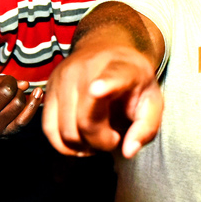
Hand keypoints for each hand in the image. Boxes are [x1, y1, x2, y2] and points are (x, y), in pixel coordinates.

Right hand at [0, 62, 41, 137]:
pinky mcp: (5, 134)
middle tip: (7, 84)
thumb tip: (25, 84)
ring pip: (18, 103)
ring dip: (20, 94)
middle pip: (6, 91)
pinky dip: (34, 104)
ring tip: (13, 94)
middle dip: (11, 83)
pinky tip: (38, 93)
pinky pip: (25, 119)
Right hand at [43, 43, 162, 158]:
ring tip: (96, 136)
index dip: (105, 84)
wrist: (105, 50)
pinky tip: (78, 141)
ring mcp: (62, 77)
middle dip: (101, 142)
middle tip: (112, 137)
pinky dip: (63, 144)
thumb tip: (128, 151)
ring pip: (65, 130)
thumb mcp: (152, 101)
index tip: (97, 90)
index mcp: (121, 68)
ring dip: (82, 145)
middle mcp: (86, 69)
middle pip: (86, 120)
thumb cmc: (132, 82)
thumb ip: (146, 128)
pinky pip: (48, 128)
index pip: (113, 77)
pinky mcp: (48, 88)